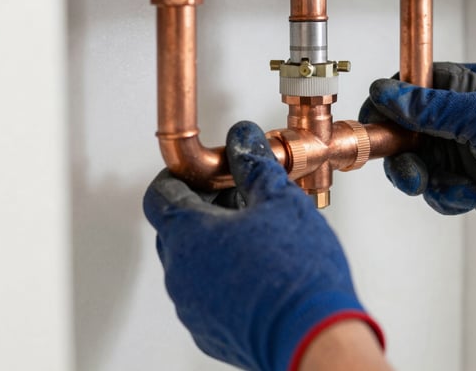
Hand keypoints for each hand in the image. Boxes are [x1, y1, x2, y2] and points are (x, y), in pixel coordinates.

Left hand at [143, 121, 382, 370]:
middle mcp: (179, 274)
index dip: (182, 176)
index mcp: (188, 235)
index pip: (160, 193)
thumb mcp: (280, 201)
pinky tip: (262, 270)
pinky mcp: (210, 332)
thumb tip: (243, 140)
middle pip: (177, 227)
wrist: (315, 336)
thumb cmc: (298, 273)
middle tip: (244, 197)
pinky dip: (225, 275)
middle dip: (207, 206)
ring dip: (217, 242)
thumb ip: (255, 165)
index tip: (209, 172)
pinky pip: (207, 293)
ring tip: (261, 234)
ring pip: (193, 261)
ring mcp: (192, 307)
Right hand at [359, 62, 475, 245]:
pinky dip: (446, 196)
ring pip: (417, 163)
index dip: (389, 104)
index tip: (375, 125)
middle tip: (411, 172)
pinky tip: (469, 197)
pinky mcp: (467, 180)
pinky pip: (435, 188)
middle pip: (407, 130)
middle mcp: (462, 116)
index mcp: (470, 86)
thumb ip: (432, 107)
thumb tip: (387, 91)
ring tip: (451, 188)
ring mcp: (464, 149)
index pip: (413, 86)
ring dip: (426, 180)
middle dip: (403, 154)